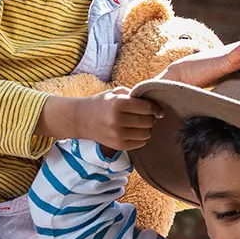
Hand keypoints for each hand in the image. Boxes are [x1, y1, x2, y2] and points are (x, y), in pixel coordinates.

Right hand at [41, 88, 158, 149]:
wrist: (82, 119)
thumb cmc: (102, 103)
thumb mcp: (116, 93)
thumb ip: (135, 95)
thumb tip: (156, 105)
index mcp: (118, 103)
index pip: (147, 108)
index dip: (156, 108)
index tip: (158, 110)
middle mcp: (117, 120)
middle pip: (148, 121)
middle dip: (150, 118)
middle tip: (146, 116)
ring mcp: (117, 135)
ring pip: (147, 134)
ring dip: (146, 129)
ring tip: (139, 124)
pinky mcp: (118, 146)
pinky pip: (140, 143)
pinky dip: (141, 137)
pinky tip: (135, 132)